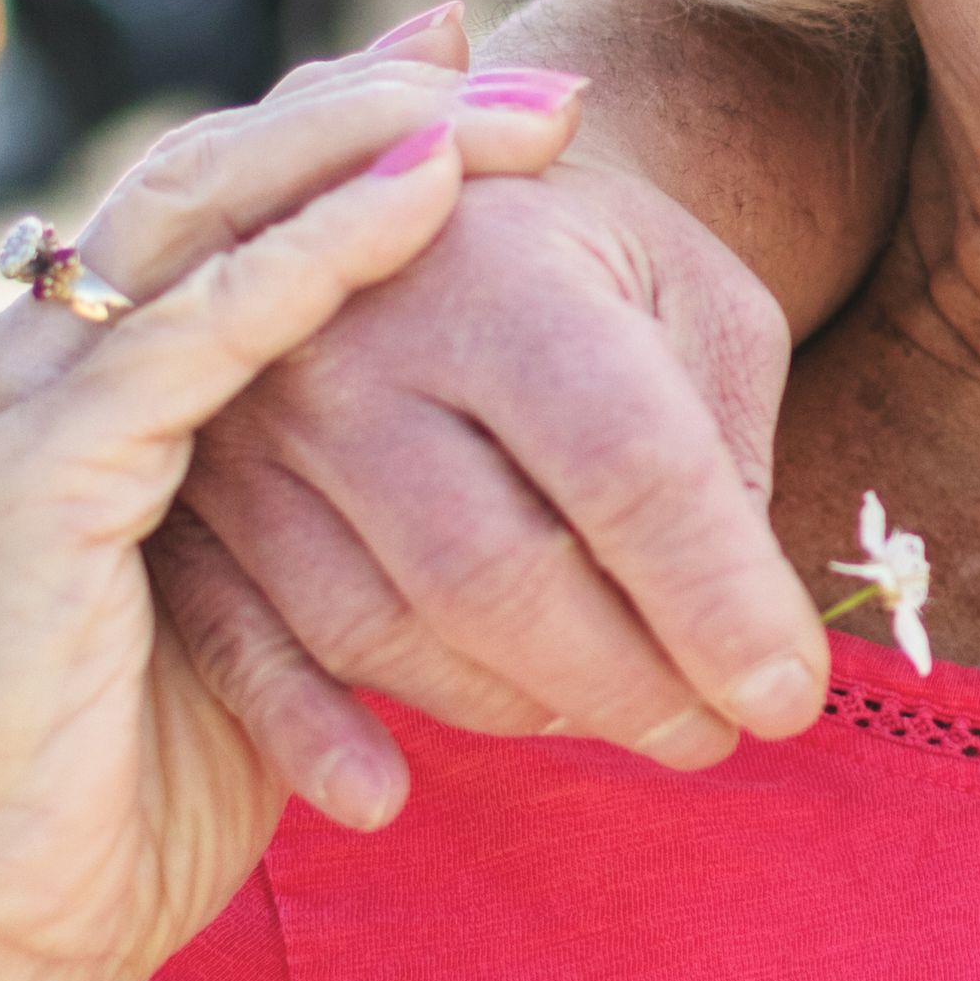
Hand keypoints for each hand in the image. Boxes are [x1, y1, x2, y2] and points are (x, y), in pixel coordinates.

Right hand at [0, 61, 544, 980]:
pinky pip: (192, 332)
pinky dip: (315, 254)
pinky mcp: (32, 476)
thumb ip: (314, 550)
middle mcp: (20, 374)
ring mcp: (13, 411)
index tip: (489, 90)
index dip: (345, 138)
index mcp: (60, 399)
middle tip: (539, 81)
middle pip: (210, 177)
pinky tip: (425, 200)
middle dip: (377, 109)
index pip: (212, 219)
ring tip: (504, 105)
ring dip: (363, 145)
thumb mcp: (243, 640)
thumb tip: (482, 526)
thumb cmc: (109, 820)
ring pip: (197, 213)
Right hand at [158, 51, 832, 805]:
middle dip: (629, 685)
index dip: (718, 604)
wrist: (397, 185)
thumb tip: (747, 640)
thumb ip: (727, 451)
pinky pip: (241, 648)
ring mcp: (249, 426)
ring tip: (611, 711)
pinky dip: (313, 734)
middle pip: (500, 573)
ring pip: (388, 629)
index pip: (628, 467)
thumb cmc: (586, 263)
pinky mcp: (189, 501)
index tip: (790, 700)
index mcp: (503, 266)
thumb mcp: (693, 296)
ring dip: (519, 706)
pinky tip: (383, 794)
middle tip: (715, 736)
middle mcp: (350, 338)